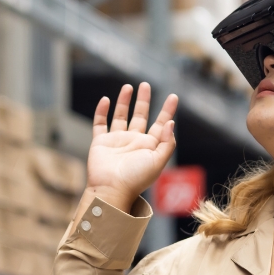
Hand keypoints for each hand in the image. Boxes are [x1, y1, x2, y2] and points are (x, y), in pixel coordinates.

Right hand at [86, 83, 177, 211]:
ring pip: (121, 116)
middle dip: (144, 100)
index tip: (173, 96)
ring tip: (128, 87)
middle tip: (145, 85)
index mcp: (149, 146)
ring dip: (124, 102)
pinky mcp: (100, 142)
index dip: (167, 110)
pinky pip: (100, 124)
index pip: (160, 124)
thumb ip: (166, 143)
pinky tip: (106, 100)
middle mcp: (134, 141)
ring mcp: (117, 141)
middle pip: (140, 116)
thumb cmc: (135, 178)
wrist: (110, 189)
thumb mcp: (157, 162)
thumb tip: (170, 123)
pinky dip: (101, 112)